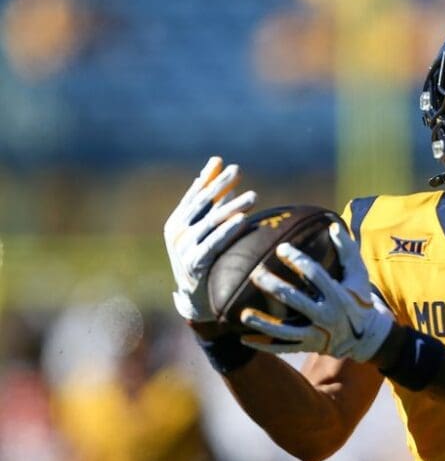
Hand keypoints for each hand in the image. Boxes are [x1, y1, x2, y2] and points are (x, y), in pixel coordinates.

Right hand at [165, 156, 256, 321]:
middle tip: (238, 171)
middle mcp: (177, 234)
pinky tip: (243, 220)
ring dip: (233, 208)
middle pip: (202, 205)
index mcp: (176, 223)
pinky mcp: (195, 264)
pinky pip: (214, 244)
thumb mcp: (202, 227)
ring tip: (253, 197)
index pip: (195, 196)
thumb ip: (209, 199)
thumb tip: (216, 163)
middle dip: (221, 186)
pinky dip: (228, 230)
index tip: (225, 163)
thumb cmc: (202, 257)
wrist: (196, 297)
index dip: (210, 180)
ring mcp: (184, 250)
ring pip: (211, 223)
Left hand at [239, 221, 393, 361]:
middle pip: (295, 300)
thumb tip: (332, 225)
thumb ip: (346, 250)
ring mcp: (316, 334)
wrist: (365, 336)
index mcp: (338, 295)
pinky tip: (243, 338)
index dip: (297, 260)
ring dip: (263, 323)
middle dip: (273, 286)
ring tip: (243, 315)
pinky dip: (263, 345)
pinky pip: (282, 347)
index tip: (281, 248)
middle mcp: (326, 316)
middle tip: (256, 273)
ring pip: (285, 330)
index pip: (315, 275)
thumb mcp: (358, 274)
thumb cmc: (358, 298)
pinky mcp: (307, 346)